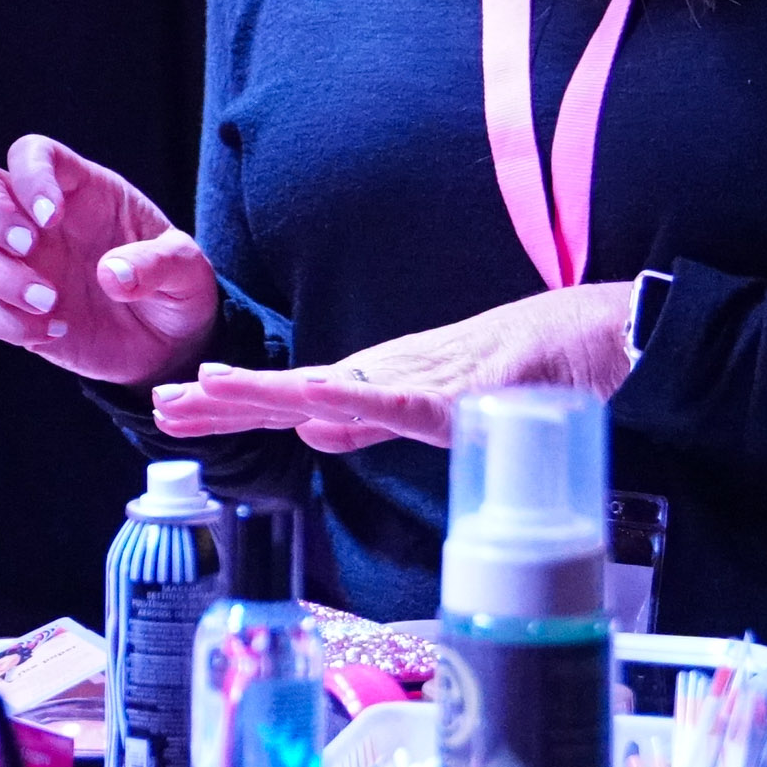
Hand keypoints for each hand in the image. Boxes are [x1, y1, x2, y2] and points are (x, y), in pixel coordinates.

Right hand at [0, 134, 220, 386]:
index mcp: (82, 191)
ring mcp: (25, 265)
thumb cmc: (177, 287)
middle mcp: (42, 222)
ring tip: (49, 302)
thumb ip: (159, 264)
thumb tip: (112, 275)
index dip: (30, 175)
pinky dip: (8, 322)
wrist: (171, 345)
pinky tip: (54, 332)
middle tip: (26, 246)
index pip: (33, 154)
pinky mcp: (17, 311)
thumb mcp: (187, 270)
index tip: (51, 217)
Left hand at [155, 282, 635, 453]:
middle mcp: (393, 375)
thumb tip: (309, 431)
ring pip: (337, 389)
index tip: (174, 409)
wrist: (606, 335)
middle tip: (161, 404)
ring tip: (210, 389)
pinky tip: (316, 406)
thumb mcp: (435, 402)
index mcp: (382, 383)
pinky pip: (408, 405)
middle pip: (296, 391)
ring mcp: (429, 382)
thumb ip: (372, 418)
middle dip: (227, 400)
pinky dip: (361, 404)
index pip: (292, 399)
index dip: (232, 405)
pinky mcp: (469, 394)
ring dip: (272, 391)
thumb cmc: (532, 367)